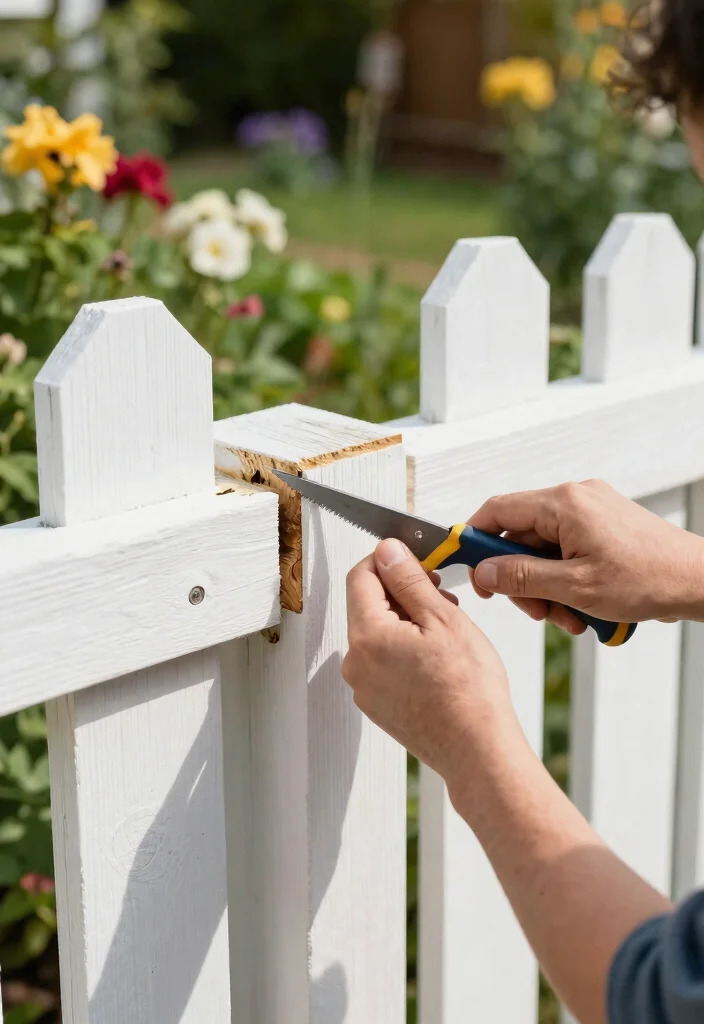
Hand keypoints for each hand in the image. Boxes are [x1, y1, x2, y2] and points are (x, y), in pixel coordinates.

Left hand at [343, 537, 518, 787]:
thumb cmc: (468, 689)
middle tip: (441, 595)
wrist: (477, 749)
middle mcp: (357, 664)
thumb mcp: (443, 618)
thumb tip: (387, 551)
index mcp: (367, 637)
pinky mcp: (379, 705)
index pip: (361, 577)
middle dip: (403, 592)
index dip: (389, 560)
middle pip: (368, 606)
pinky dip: (405, 649)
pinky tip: (438, 657)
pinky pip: (384, 662)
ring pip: (379, 634)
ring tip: (446, 629)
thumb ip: (409, 580)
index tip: (416, 559)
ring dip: (407, 620)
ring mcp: (365, 688)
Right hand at [469, 479, 703, 632]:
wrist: (699, 580)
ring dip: (547, 587)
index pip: (497, 511)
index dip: (474, 541)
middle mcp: (575, 499)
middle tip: (537, 610)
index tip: (466, 570)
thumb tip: (483, 571)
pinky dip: (567, 581)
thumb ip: (522, 577)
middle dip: (522, 580)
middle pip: (520, 537)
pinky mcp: (603, 526)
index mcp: (563, 504)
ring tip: (570, 615)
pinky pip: (567, 552)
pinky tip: (584, 606)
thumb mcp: (574, 587)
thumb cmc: (648, 579)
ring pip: (544, 550)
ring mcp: (591, 511)